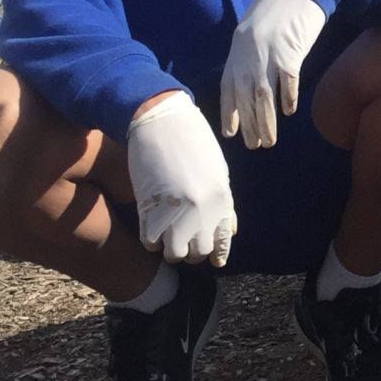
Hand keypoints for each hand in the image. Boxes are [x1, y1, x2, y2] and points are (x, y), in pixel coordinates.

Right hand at [127, 92, 236, 265]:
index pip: (223, 240)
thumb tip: (231, 230)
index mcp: (222, 198)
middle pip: (199, 252)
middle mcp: (201, 209)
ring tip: (166, 239)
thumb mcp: (217, 170)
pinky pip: (151, 242)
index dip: (217, 254)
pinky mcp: (148, 207)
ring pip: (175, 254)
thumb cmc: (192, 140)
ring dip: (170, 250)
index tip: (214, 261)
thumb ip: (223, 202)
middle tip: (184, 242)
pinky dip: (151, 242)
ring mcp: (175, 210)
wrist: (162, 119)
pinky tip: (151, 231)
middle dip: (192, 251)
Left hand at [220, 0, 328, 148]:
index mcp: (237, 52)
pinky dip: (288, 98)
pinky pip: (287, 80)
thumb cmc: (277, 12)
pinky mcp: (290, 51)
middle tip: (255, 145)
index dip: (229, 113)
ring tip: (269, 142)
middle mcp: (248, 56)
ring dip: (266, 122)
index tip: (231, 134)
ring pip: (263, 96)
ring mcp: (268, 54)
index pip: (228, 89)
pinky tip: (289, 112)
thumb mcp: (254, 34)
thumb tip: (248, 84)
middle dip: (249, 125)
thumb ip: (248, 57)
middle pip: (245, 98)